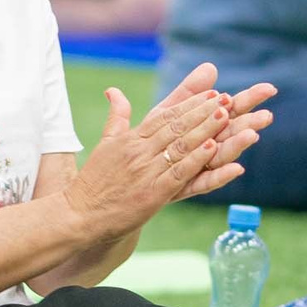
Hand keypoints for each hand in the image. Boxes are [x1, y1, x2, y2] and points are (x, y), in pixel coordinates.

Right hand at [61, 68, 261, 241]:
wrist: (79, 216)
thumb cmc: (93, 182)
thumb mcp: (105, 143)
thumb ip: (116, 117)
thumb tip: (113, 91)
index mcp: (130, 139)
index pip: (165, 116)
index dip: (190, 104)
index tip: (211, 93)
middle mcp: (139, 152)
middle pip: (176, 127)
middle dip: (204, 111)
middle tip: (227, 100)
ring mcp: (146, 172)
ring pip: (180, 147)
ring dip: (205, 130)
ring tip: (225, 116)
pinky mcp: (152, 194)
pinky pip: (178, 173)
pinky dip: (196, 160)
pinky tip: (212, 149)